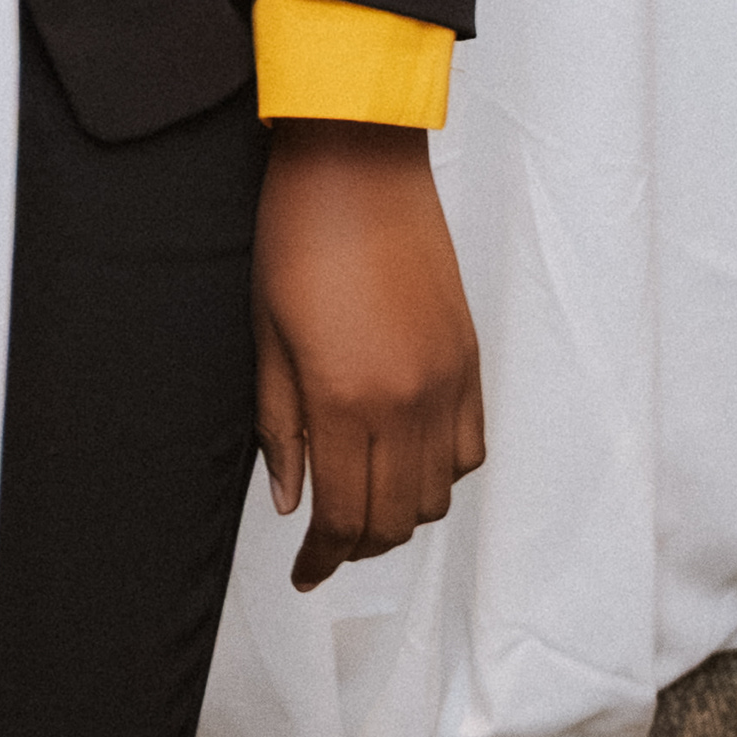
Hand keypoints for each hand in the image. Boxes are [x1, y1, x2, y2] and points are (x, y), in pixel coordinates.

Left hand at [252, 124, 486, 589]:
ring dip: (402, 513)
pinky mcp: (469, 360)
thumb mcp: (265, 336)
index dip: (323, 557)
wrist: (356, 163)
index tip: (303, 572)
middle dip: (360, 546)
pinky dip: (442, 472)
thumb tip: (291, 500)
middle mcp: (408, 401)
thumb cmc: (295, 237)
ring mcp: (448, 382)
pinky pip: (471, 448)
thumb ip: (281, 426)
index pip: (345, 515)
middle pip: (397, 519)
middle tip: (326, 547)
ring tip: (363, 502)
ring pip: (440, 493)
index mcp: (346, 399)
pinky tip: (406, 459)